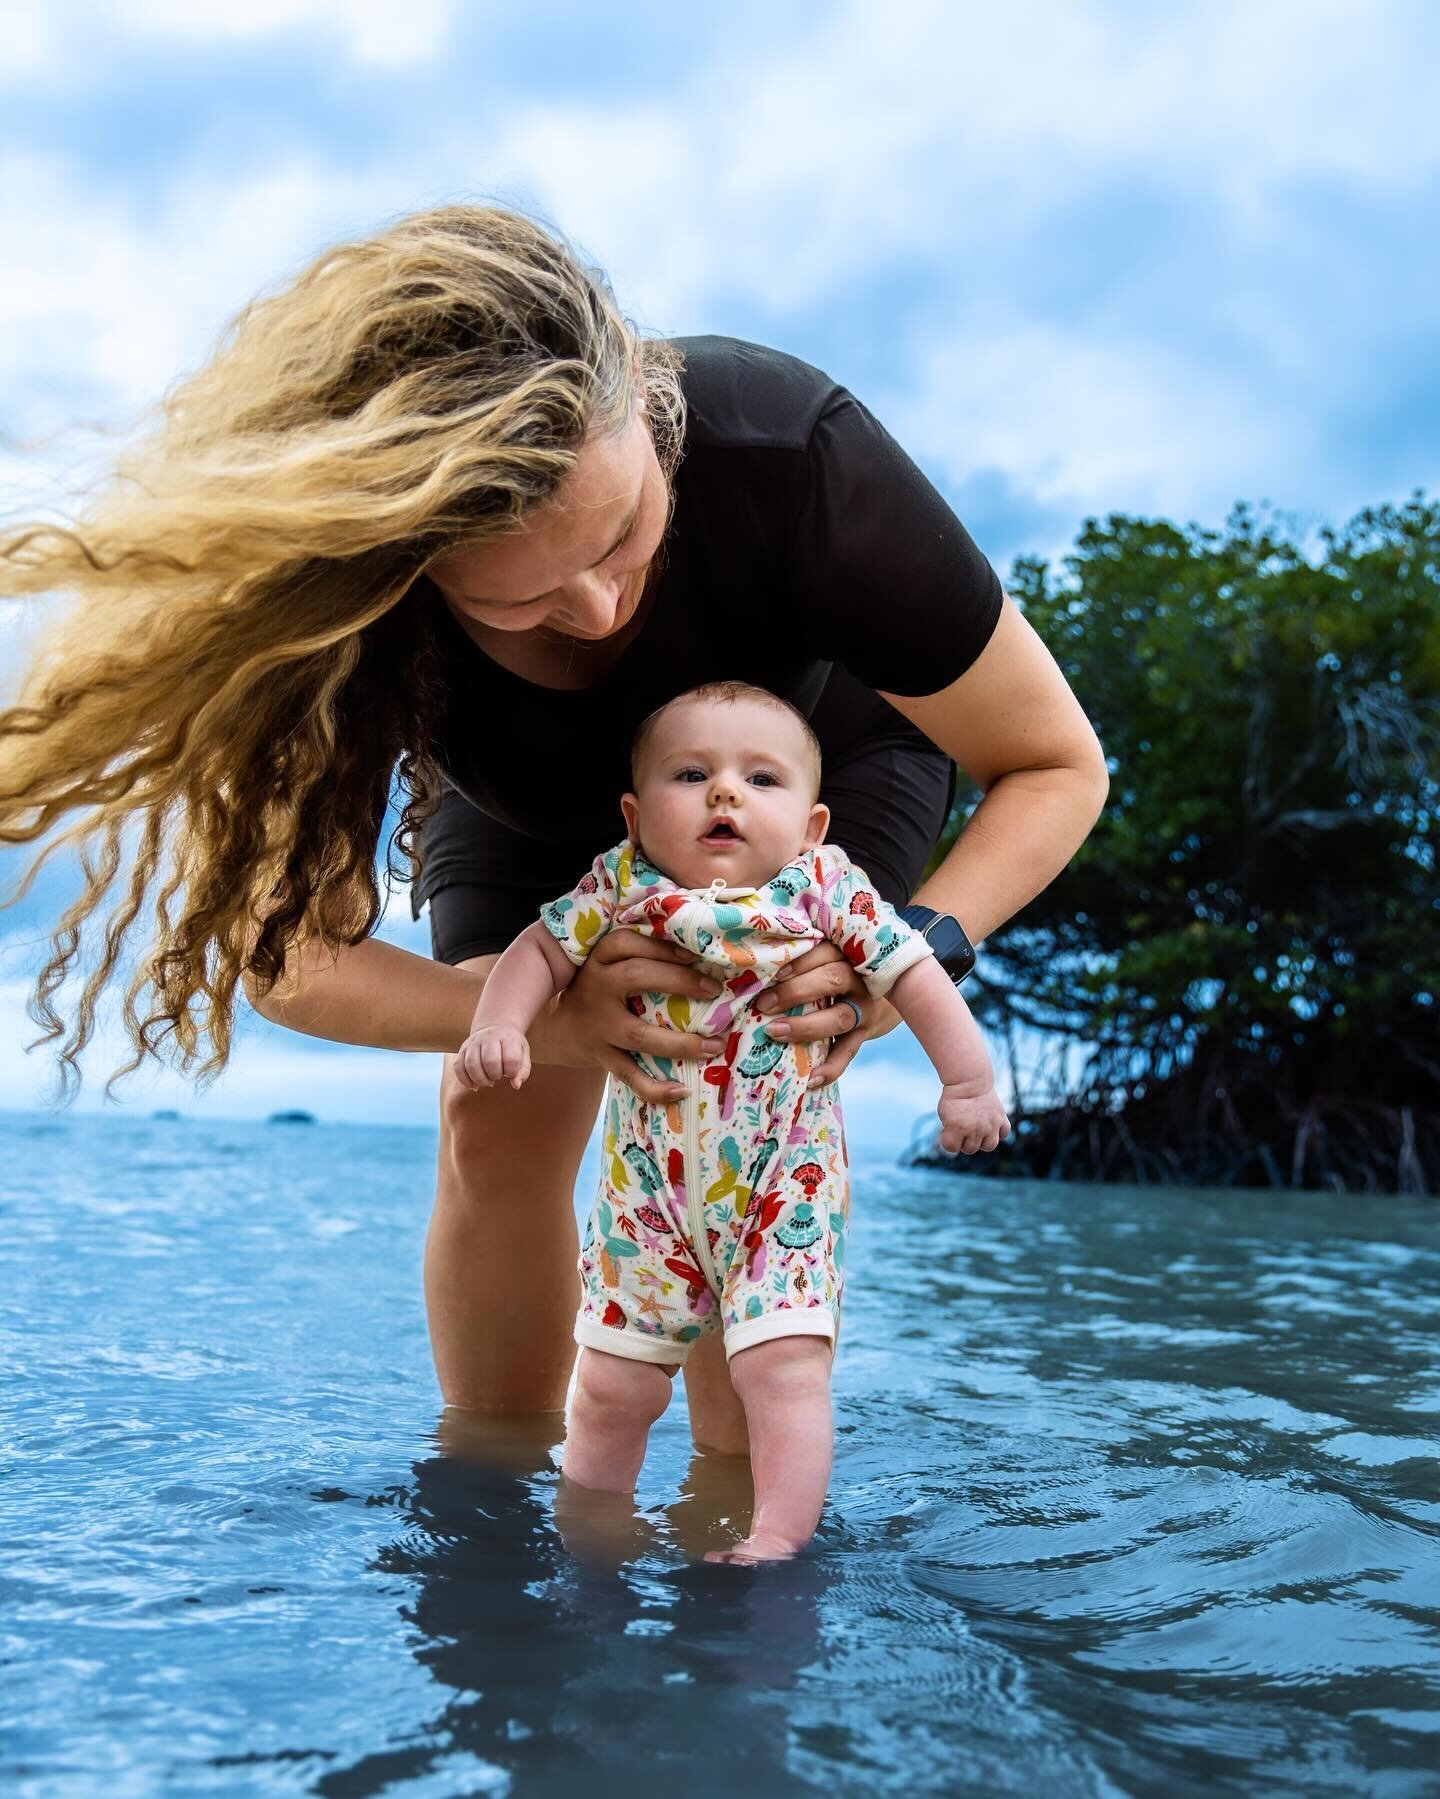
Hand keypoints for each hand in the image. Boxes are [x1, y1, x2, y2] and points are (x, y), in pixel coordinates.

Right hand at [454, 1022, 531, 1092]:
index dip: (512, 1071)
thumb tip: (516, 1085)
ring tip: (487, 1081)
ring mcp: (473, 1043)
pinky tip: (475, 1085)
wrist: (496, 1028)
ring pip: (471, 1065)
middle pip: (489, 1061)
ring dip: (480, 1080)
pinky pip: (458, 1067)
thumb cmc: (512, 1046)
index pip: (511, 1059)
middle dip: (495, 1075)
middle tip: (497, 1076)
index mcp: (508, 1037)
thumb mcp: (523, 1053)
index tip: (511, 1072)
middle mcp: (489, 1037)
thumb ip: (523, 1070)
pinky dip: (465, 1081)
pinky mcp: (462, 1050)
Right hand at [529, 930, 726, 1103]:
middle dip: (679, 981)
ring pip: (639, 1034)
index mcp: (600, 959)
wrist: (558, 1028)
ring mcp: (599, 1026)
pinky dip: (654, 1088)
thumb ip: (642, 956)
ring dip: (679, 1042)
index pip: (627, 943)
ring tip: (714, 1045)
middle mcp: (597, 987)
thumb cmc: (601, 989)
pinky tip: (682, 1090)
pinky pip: (630, 1075)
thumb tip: (701, 952)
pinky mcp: (601, 1056)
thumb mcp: (609, 964)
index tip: (695, 954)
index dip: (661, 947)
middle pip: (636, 976)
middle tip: (714, 990)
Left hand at [753, 941, 897, 1088]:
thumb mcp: (834, 958)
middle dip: (795, 991)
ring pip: (840, 1018)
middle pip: (833, 980)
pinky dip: (830, 1068)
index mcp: (848, 955)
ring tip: (775, 1032)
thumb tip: (757, 970)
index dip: (800, 962)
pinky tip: (811, 1079)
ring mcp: (864, 1009)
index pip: (826, 952)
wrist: (892, 995)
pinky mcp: (864, 1034)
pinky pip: (847, 1053)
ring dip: (806, 1026)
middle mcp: (860, 980)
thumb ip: (807, 959)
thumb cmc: (846, 970)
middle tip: (764, 1004)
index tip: (774, 972)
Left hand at [938, 1078, 1010, 1154]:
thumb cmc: (954, 1098)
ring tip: (978, 1130)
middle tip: (963, 1126)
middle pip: (970, 1149)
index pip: (951, 1148)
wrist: (969, 1080)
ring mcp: (990, 1125)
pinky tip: (991, 1125)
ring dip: (982, 1140)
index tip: (948, 1129)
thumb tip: (960, 1143)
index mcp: (956, 1128)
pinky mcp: (1001, 1118)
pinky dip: (999, 1132)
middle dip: (964, 1140)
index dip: (948, 1140)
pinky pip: (1004, 1133)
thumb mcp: (944, 1115)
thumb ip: (951, 1132)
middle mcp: (975, 1130)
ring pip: (989, 1146)